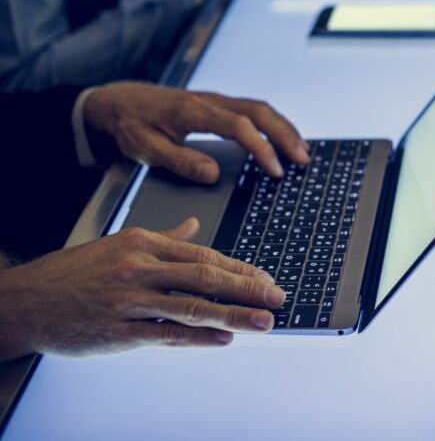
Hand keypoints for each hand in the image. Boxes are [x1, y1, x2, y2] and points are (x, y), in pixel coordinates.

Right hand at [0, 218, 285, 360]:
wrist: (24, 302)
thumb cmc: (73, 273)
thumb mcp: (119, 243)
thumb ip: (162, 237)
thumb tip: (195, 225)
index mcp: (143, 244)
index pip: (204, 256)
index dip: (240, 269)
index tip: (266, 279)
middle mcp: (138, 268)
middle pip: (205, 277)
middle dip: (247, 290)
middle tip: (277, 298)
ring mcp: (127, 300)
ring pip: (190, 306)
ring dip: (232, 315)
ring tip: (263, 322)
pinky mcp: (116, 331)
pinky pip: (163, 335)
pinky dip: (196, 338)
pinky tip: (222, 340)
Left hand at [83, 82, 309, 182]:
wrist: (118, 101)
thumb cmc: (130, 125)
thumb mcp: (145, 149)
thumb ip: (179, 161)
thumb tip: (212, 174)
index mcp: (193, 111)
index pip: (238, 126)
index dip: (260, 148)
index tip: (274, 171)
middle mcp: (209, 101)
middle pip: (259, 111)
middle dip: (285, 135)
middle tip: (302, 160)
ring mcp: (216, 100)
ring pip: (260, 108)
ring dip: (284, 128)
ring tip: (301, 151)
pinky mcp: (217, 104)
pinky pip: (253, 110)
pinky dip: (273, 123)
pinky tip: (282, 138)